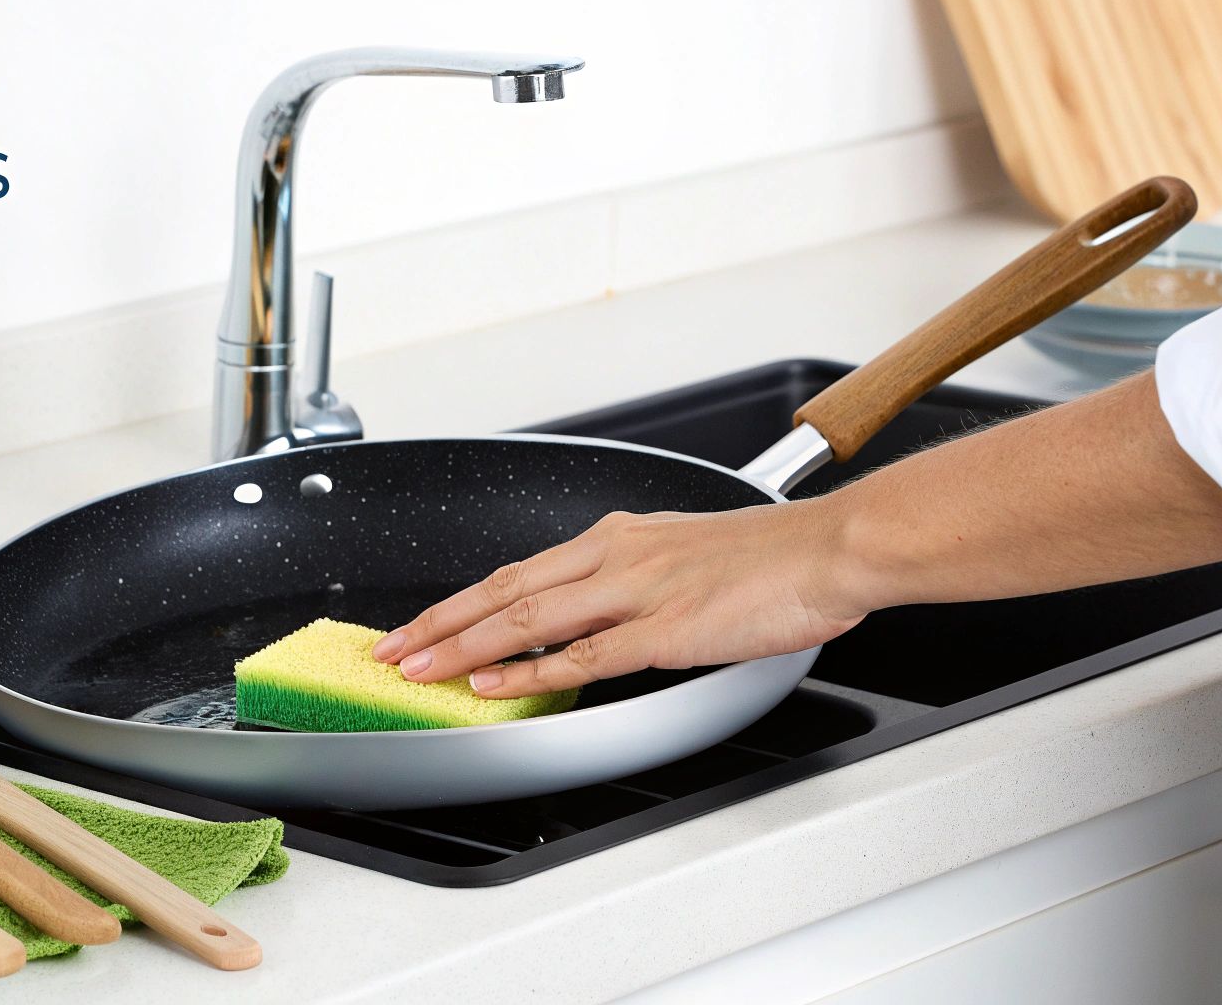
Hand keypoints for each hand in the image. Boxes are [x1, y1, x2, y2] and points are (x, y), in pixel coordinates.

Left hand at [370, 500, 868, 697]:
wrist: (829, 550)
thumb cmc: (772, 556)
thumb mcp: (685, 552)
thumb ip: (636, 580)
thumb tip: (599, 615)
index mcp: (619, 536)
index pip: (519, 570)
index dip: (462, 600)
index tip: (422, 623)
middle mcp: (615, 556)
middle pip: (503, 589)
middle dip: (439, 622)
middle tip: (391, 649)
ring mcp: (634, 592)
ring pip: (526, 617)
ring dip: (464, 645)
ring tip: (419, 668)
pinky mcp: (661, 629)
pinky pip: (580, 655)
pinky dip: (528, 670)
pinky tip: (493, 684)